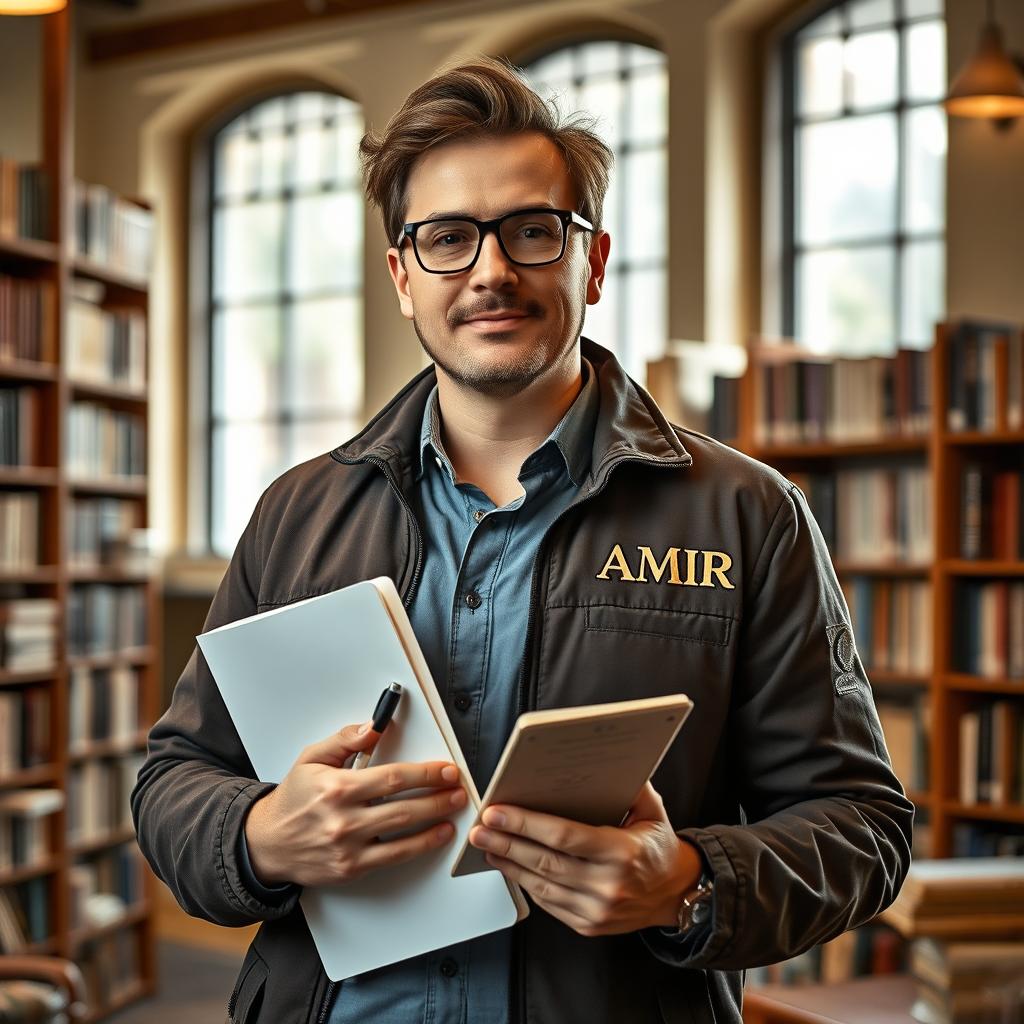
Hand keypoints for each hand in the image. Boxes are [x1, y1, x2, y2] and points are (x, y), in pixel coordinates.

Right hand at [244, 721, 464, 886]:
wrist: (267, 843)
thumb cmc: (293, 798)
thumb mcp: (312, 758)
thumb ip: (345, 740)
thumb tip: (374, 727)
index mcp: (337, 788)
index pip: (393, 778)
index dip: (425, 774)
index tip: (445, 770)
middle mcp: (344, 820)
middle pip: (404, 808)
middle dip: (438, 797)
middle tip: (458, 788)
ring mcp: (349, 848)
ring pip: (403, 835)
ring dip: (435, 821)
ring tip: (455, 809)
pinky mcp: (351, 869)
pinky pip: (393, 858)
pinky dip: (420, 846)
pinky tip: (437, 835)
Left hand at [468, 782, 702, 936]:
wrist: (676, 895)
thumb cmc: (659, 849)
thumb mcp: (652, 812)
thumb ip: (632, 787)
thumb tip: (605, 760)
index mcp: (622, 853)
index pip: (564, 836)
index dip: (526, 824)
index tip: (498, 812)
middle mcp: (608, 885)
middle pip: (545, 861)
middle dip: (507, 842)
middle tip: (481, 828)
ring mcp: (596, 910)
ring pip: (540, 885)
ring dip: (509, 863)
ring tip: (487, 845)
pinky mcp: (587, 925)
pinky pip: (548, 903)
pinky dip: (525, 882)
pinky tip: (510, 865)